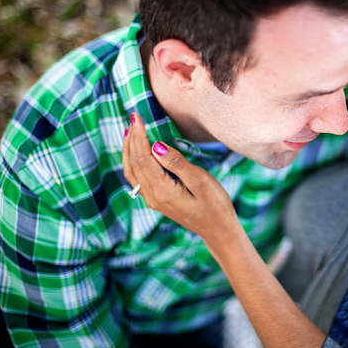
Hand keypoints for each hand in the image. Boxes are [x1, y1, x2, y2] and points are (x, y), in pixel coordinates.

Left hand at [122, 113, 240, 241]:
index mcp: (162, 190)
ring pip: (132, 171)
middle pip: (134, 162)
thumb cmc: (215, 205)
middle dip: (132, 138)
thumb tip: (155, 145)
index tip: (137, 116)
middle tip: (133, 116)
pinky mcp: (157, 200)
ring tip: (129, 130)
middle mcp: (152, 196)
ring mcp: (153, 200)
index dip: (139, 135)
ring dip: (129, 149)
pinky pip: (137, 178)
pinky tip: (137, 152)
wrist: (219, 230)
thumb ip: (176, 163)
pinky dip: (134, 161)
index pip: (143, 157)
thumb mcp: (200, 181)